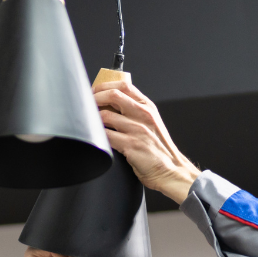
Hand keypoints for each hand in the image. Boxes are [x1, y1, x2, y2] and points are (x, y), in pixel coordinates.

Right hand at [2, 248, 90, 256]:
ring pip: (57, 242)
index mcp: (60, 254)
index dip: (81, 246)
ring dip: (70, 253)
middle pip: (64, 239)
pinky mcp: (32, 255)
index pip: (70, 241)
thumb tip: (92, 243)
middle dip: (76, 249)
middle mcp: (49, 252)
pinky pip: (48, 247)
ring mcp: (40, 252)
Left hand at [96, 78, 198, 202]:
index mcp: (148, 107)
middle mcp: (143, 115)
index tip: (94, 92)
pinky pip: (106, 135)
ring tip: (89, 123)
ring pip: (106, 115)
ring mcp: (137, 129)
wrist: (171, 170)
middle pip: (113, 95)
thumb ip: (135, 111)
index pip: (124, 86)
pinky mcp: (131, 145)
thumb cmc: (159, 149)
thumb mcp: (151, 123)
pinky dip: (98, 135)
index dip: (104, 86)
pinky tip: (96, 137)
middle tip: (86, 105)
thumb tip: (111, 104)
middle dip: (94, 98)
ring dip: (93, 118)